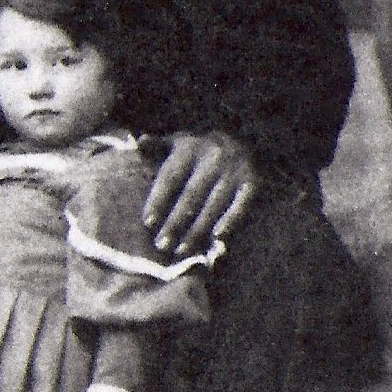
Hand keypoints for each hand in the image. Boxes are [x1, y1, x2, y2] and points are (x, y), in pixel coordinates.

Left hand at [143, 131, 256, 255]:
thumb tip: (140, 142)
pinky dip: (230, 221)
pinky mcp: (252, 183)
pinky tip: (217, 238)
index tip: (148, 223)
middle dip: (175, 222)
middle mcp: (212, 158)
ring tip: (181, 250)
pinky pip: (239, 205)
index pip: (170, 178)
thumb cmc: (201, 150)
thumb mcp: (179, 141)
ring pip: (212, 205)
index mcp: (189, 149)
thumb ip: (157, 145)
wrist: (245, 141)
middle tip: (162, 245)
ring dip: (197, 229)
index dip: (158, 200)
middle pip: (190, 196)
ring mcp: (234, 171)